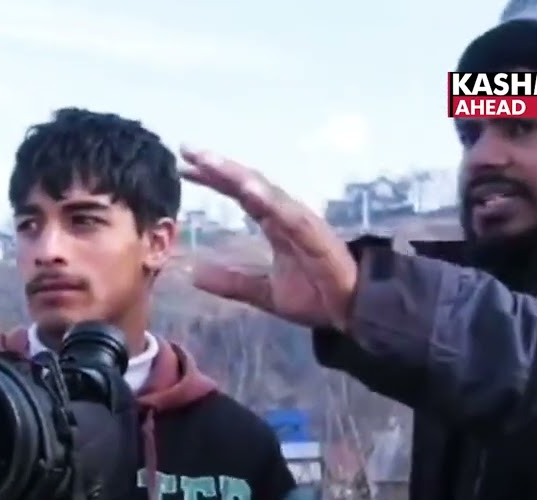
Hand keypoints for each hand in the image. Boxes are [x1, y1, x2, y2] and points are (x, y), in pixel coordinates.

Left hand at [179, 147, 358, 330]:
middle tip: (187, 149)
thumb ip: (232, 282)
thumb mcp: (264, 292)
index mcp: (274, 223)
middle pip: (247, 183)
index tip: (184, 167)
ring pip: (265, 191)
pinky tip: (248, 189)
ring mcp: (302, 222)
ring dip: (237, 175)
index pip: (239, 193)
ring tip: (209, 162)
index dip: (213, 179)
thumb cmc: (316, 295)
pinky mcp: (316, 235)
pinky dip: (269, 200)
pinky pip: (289, 214)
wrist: (352, 313)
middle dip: (217, 166)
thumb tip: (194, 274)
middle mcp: (286, 215)